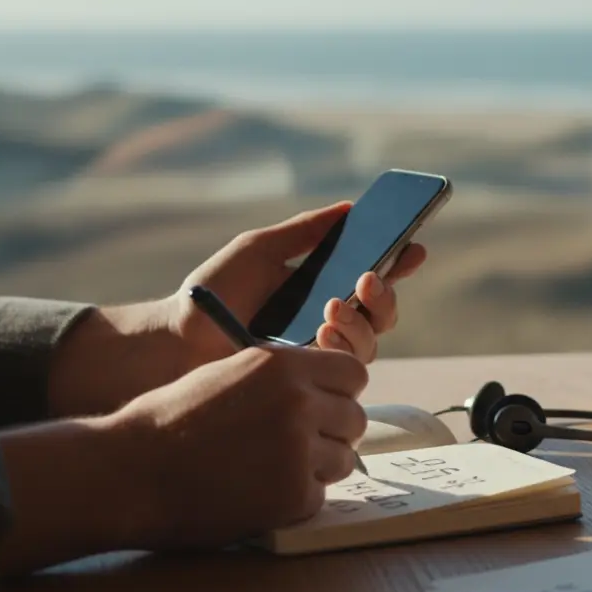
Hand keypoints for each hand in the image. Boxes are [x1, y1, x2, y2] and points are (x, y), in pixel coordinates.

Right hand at [0, 342, 368, 572]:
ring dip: (316, 467)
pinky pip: (318, 496)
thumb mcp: (226, 374)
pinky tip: (256, 494)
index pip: (353, 373)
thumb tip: (321, 388)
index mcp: (281, 365)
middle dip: (331, 432)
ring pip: (343, 459)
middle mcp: (298, 403)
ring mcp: (298, 451)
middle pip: (354, 417)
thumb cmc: (167, 422)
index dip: (337, 391)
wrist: (127, 472)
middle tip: (295, 445)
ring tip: (270, 470)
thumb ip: (278, 378)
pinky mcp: (293, 497)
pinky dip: (294, 500)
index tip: (320, 405)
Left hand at [46, 202, 425, 418]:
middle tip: (368, 278)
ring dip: (360, 323)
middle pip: (382, 315)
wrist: (178, 338)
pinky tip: (321, 334)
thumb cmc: (214, 293)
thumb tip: (349, 207)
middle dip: (385, 296)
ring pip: (370, 344)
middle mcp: (327, 326)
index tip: (413, 248)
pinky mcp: (308, 384)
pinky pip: (344, 371)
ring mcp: (319, 358)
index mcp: (322, 290)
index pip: (371, 279)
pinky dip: (339, 347)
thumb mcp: (260, 249)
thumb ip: (305, 230)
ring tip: (332, 308)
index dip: (398, 264)